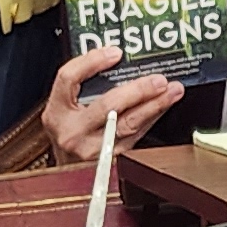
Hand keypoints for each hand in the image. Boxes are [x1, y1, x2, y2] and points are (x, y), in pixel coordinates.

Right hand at [43, 44, 185, 163]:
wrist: (66, 174)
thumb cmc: (68, 134)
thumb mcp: (64, 109)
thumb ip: (84, 85)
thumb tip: (117, 60)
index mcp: (56, 113)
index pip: (69, 79)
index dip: (92, 62)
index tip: (115, 53)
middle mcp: (72, 133)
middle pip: (107, 106)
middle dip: (138, 90)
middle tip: (158, 79)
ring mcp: (92, 150)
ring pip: (128, 124)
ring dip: (154, 105)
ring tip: (171, 91)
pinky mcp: (110, 161)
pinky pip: (135, 137)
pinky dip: (151, 120)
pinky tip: (161, 107)